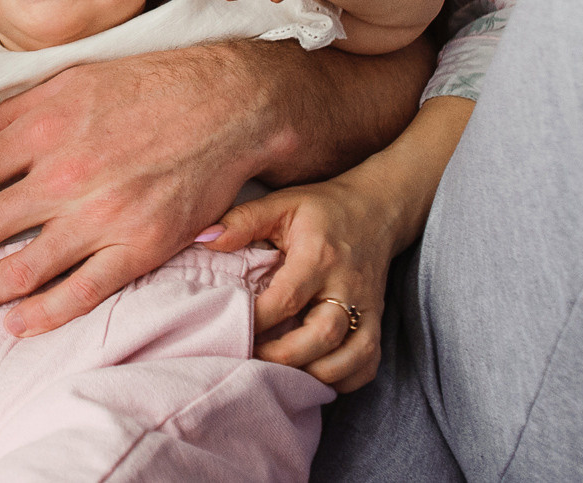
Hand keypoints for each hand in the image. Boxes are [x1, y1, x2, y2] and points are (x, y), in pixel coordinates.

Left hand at [0, 43, 276, 336]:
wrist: (225, 104)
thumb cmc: (146, 87)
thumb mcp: (69, 80)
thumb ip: (14, 111)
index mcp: (41, 130)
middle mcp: (64, 176)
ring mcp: (101, 218)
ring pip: (20, 270)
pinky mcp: (139, 248)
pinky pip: (79, 295)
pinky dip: (40, 317)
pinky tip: (15, 324)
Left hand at [203, 176, 405, 391]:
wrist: (378, 209)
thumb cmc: (321, 208)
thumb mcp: (281, 203)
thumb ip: (242, 220)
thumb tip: (204, 239)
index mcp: (319, 257)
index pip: (287, 298)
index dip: (257, 320)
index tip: (229, 327)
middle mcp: (348, 287)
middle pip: (322, 336)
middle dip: (284, 356)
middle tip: (250, 358)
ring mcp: (367, 308)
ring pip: (351, 357)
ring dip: (314, 373)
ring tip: (280, 371)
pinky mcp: (377, 321)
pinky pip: (368, 364)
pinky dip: (344, 379)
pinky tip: (313, 374)